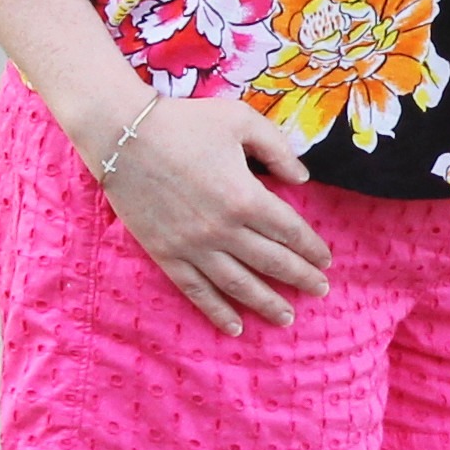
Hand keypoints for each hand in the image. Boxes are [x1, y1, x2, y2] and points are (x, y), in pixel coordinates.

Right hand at [96, 94, 332, 333]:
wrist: (123, 135)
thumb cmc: (184, 121)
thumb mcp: (241, 121)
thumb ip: (277, 149)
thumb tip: (302, 178)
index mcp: (246, 197)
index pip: (290, 231)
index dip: (311, 247)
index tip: (326, 260)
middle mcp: (224, 229)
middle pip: (272, 262)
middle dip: (301, 278)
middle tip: (320, 290)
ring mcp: (193, 246)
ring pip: (239, 285)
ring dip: (267, 303)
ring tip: (287, 318)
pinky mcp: (166, 254)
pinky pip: (197, 291)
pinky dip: (217, 312)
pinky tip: (235, 327)